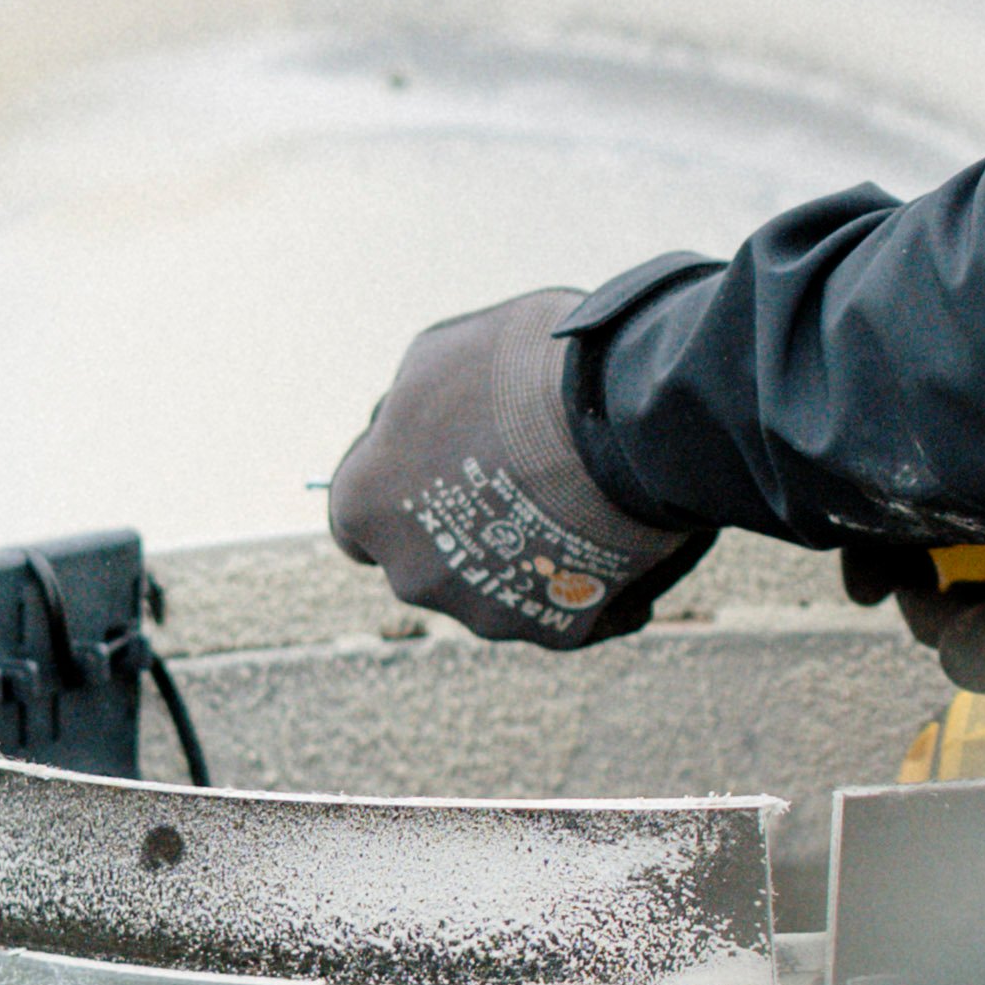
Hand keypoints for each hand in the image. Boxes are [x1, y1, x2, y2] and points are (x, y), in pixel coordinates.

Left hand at [329, 286, 707, 648]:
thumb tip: (414, 423)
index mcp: (365, 506)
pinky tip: (623, 533)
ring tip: (584, 497)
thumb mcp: (441, 355)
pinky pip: (569, 607)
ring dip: (526, 552)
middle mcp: (412, 573)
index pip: (355, 523)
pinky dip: (591, 580)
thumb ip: (411, 403)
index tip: (440, 466)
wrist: (629, 416)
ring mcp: (484, 610)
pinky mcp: (557, 629)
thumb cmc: (523, 372)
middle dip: (465, 526)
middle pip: (430, 559)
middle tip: (520, 475)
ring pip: (499, 585)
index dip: (399, 492)